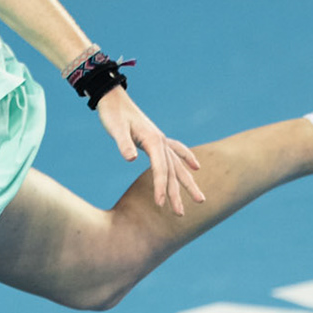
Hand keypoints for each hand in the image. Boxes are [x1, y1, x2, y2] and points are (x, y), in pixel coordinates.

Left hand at [95, 88, 203, 214]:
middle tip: (181, 214)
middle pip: (173, 171)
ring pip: (177, 165)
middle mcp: (161, 141)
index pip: (160, 169)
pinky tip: (196, 167)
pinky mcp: (157, 139)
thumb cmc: (113, 114)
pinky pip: (176, 151)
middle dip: (177, 193)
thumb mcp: (115, 128)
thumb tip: (131, 159)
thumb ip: (123, 144)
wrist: (114, 99)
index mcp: (153, 140)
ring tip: (200, 201)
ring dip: (187, 183)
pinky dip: (186, 158)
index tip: (160, 204)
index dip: (161, 187)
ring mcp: (161, 140)